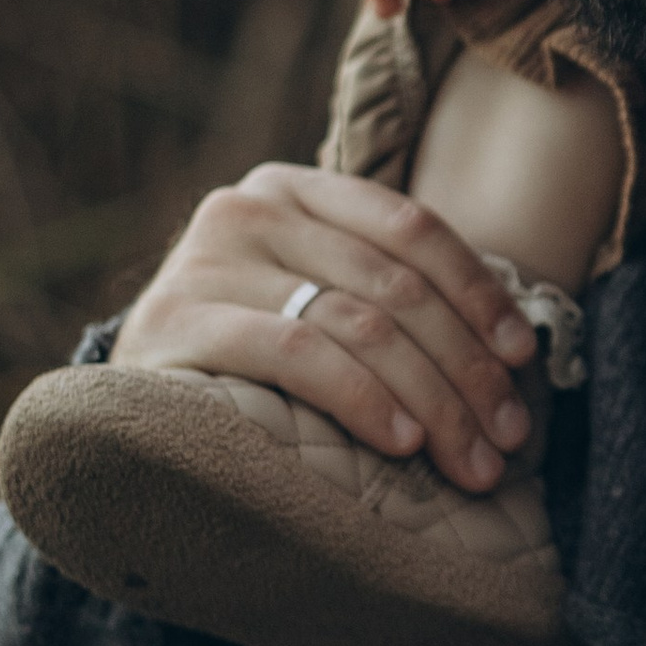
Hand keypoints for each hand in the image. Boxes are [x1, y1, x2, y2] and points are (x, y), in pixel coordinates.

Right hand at [110, 161, 538, 489]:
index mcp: (298, 189)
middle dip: (468, 367)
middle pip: (396, 285)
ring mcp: (208, 258)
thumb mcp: (318, 301)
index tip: (523, 359)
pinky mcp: (177, 320)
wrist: (122, 409)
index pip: (413, 228)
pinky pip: (296, 353)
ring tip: (472, 457)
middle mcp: (249, 206)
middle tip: (510, 434)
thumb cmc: (248, 358)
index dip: (479, 293)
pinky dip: (362, 397)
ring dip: (434, 397)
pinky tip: (403, 441)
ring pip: (358, 322)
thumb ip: (387, 295)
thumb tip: (514, 348)